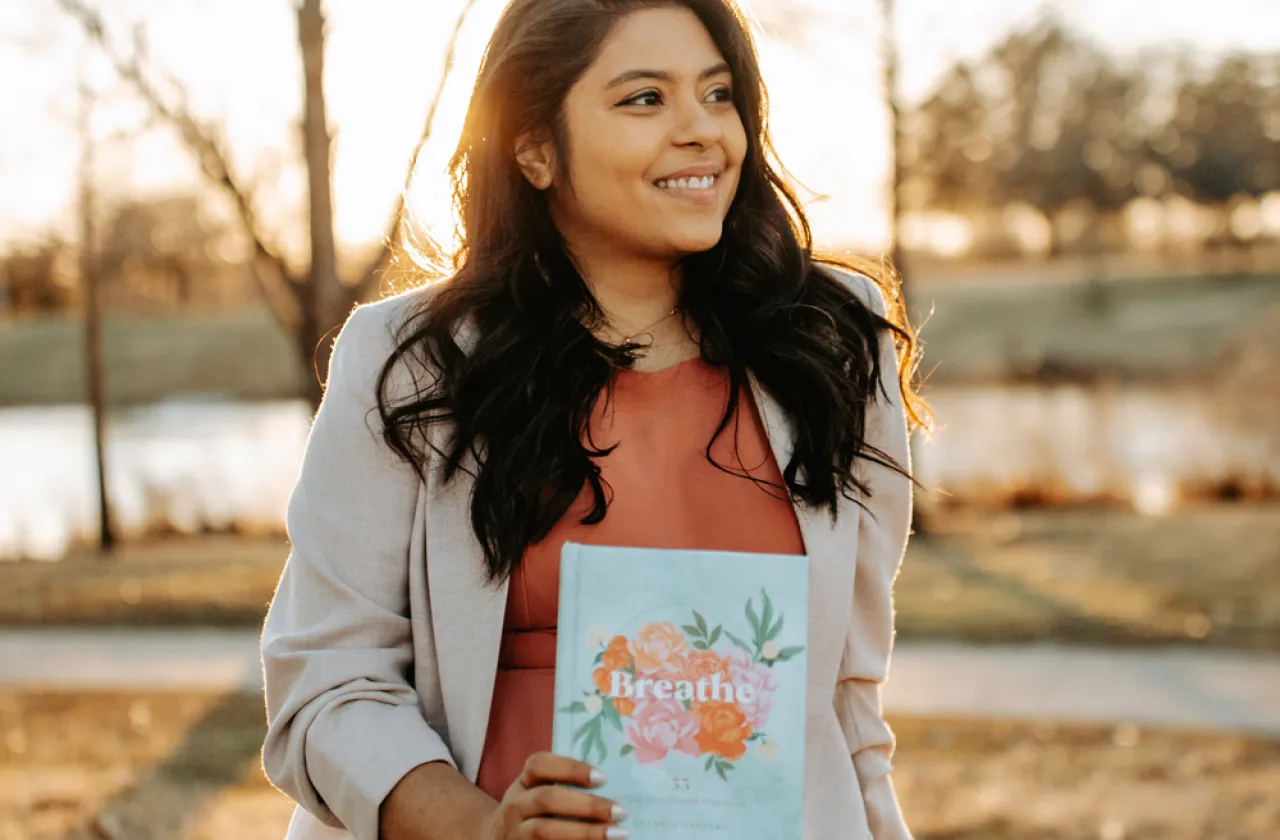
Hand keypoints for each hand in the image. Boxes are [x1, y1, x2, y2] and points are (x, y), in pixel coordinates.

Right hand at [481, 752, 626, 839]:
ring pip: (544, 830)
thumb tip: (612, 787)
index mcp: (522, 784)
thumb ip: (560, 785)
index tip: (603, 778)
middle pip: (547, 799)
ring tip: (616, 834)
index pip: (538, 765)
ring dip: (584, 832)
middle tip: (619, 811)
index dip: (571, 769)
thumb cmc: (529, 812)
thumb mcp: (534, 793)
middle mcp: (515, 806)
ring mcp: (515, 833)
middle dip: (586, 805)